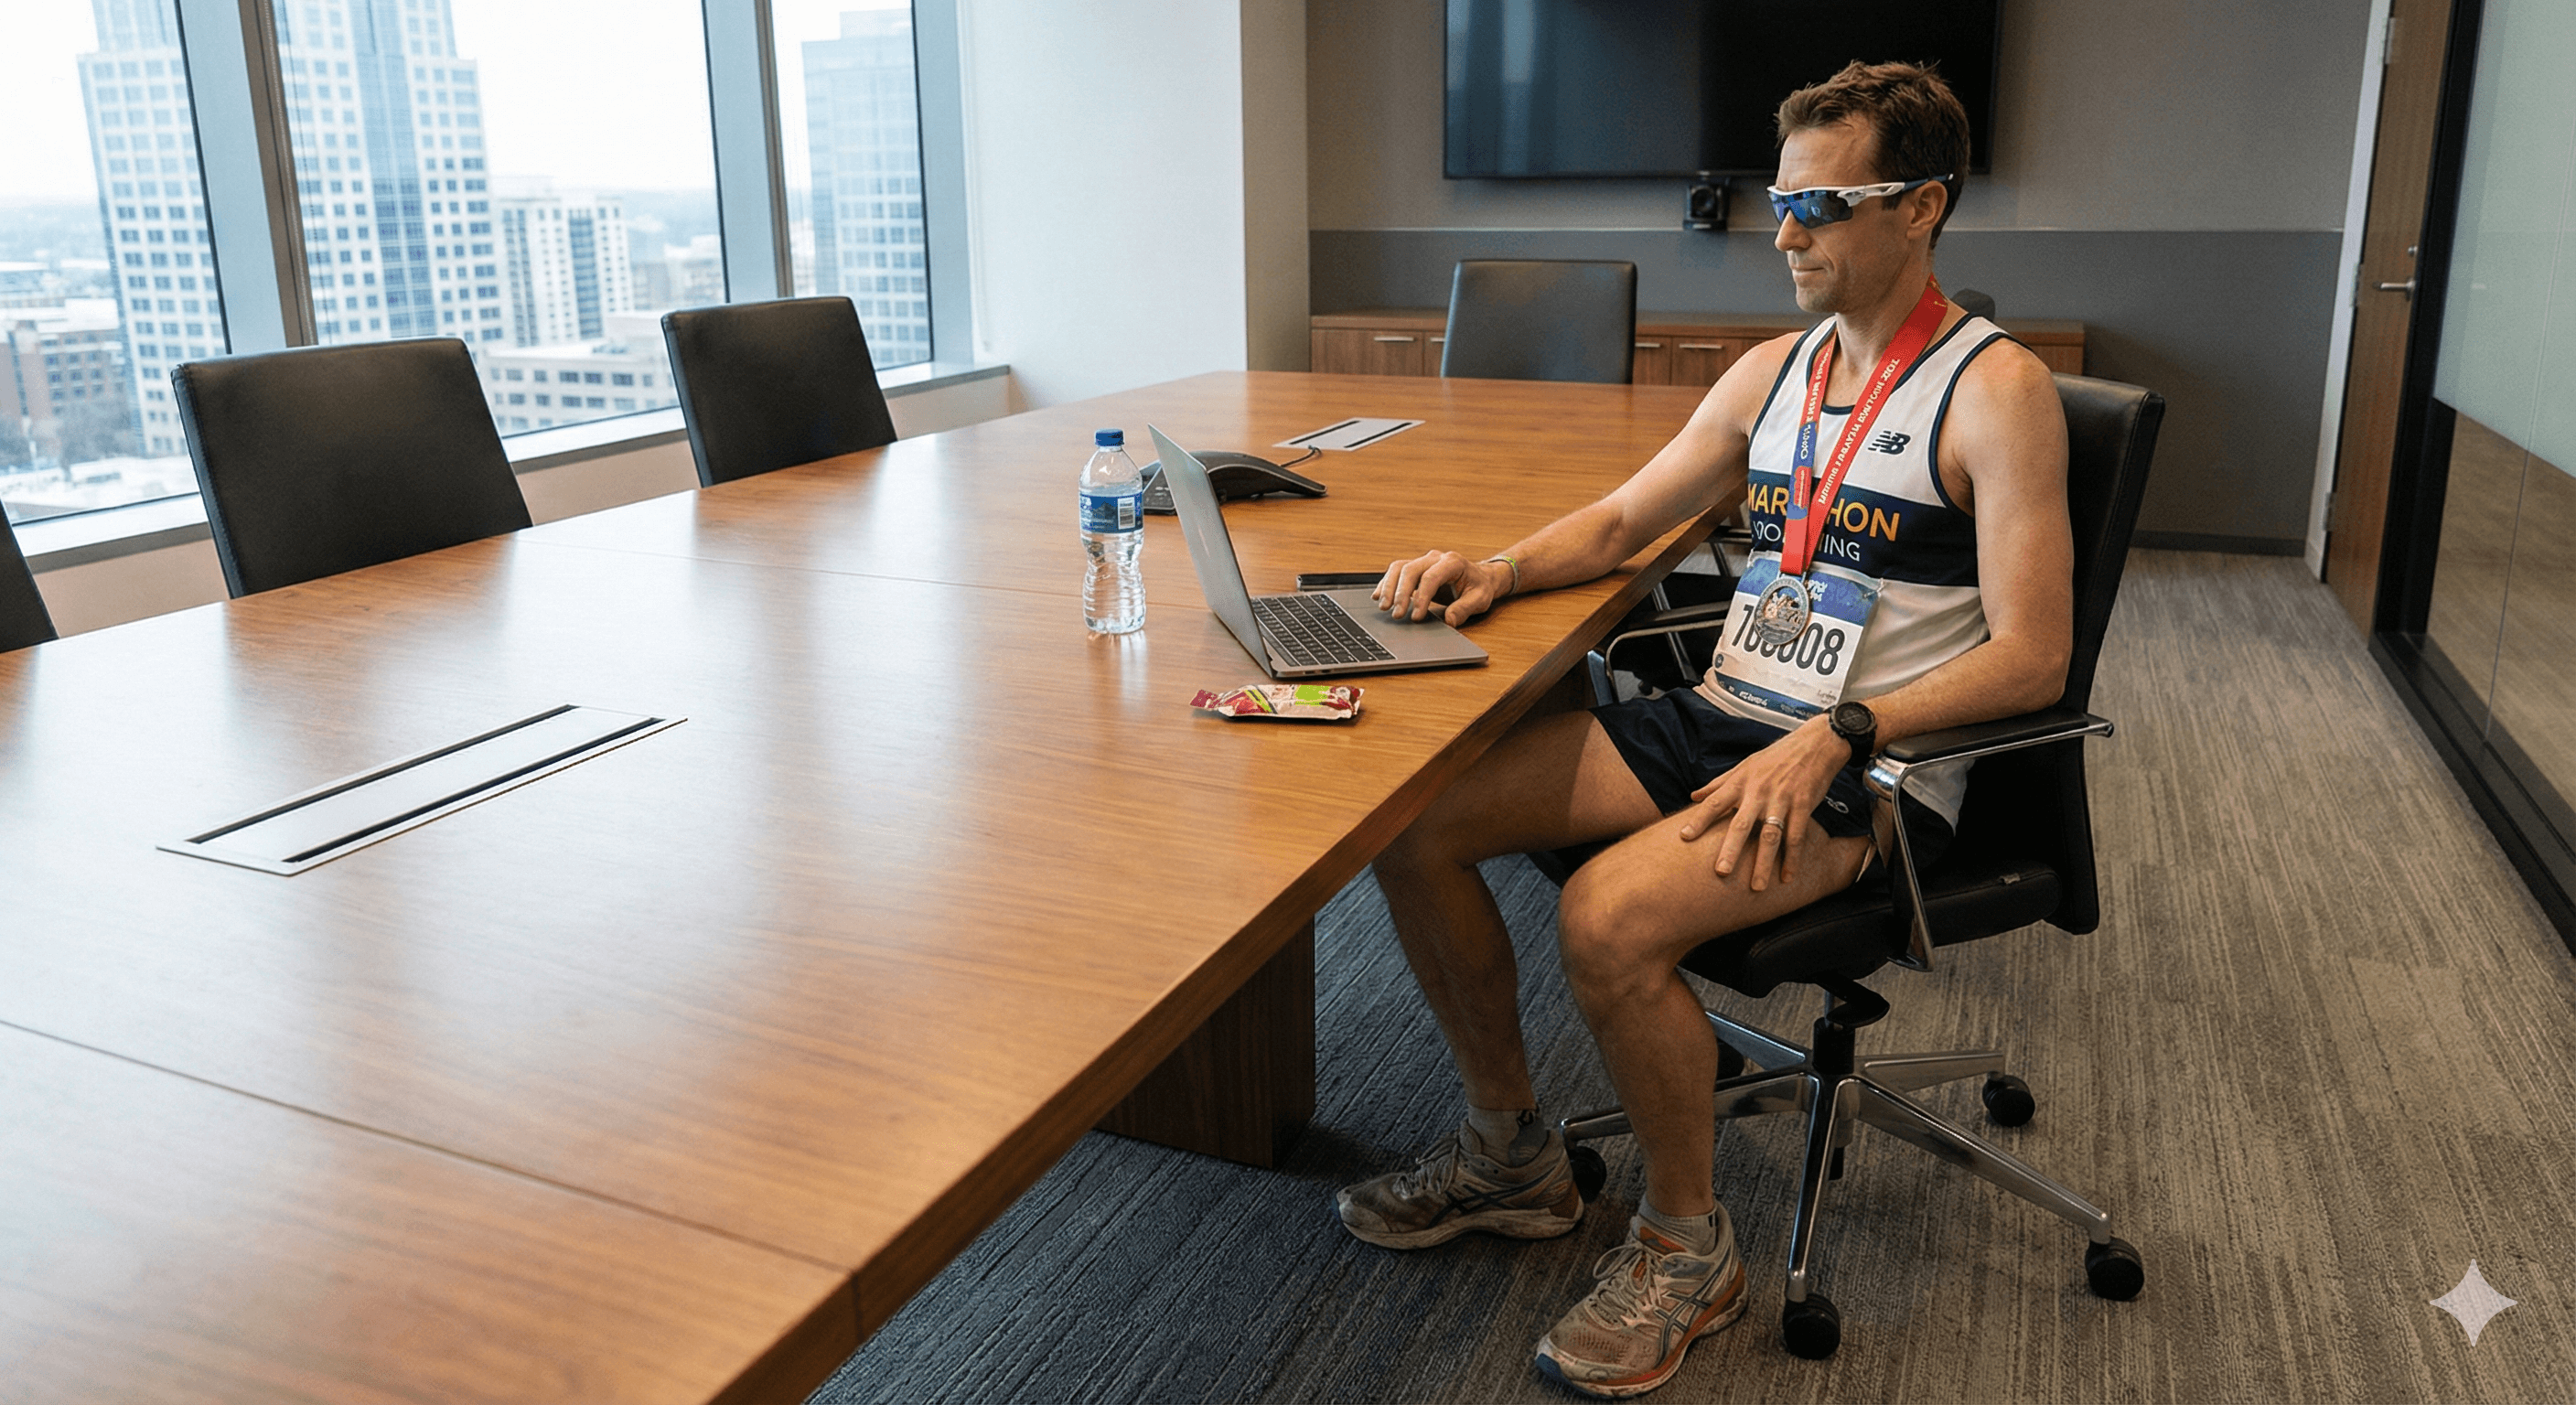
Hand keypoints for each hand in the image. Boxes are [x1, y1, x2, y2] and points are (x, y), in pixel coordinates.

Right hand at [1372, 551, 1509, 626]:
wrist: (1479, 577)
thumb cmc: (1479, 587)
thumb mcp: (1479, 600)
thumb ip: (1465, 609)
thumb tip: (1449, 620)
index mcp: (1453, 562)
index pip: (1431, 577)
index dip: (1421, 597)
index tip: (1416, 616)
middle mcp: (1435, 558)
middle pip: (1411, 570)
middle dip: (1401, 593)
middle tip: (1396, 615)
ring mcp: (1424, 561)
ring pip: (1399, 568)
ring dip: (1388, 587)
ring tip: (1383, 607)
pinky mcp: (1416, 568)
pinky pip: (1397, 571)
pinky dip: (1386, 583)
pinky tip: (1377, 596)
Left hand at [1675, 718, 1848, 891]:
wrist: (1815, 744)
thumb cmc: (1776, 757)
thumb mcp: (1744, 765)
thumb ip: (1719, 783)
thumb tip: (1693, 796)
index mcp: (1741, 782)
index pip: (1715, 802)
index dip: (1699, 819)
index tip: (1683, 837)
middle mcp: (1758, 792)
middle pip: (1741, 824)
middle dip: (1730, 849)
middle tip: (1720, 872)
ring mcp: (1781, 799)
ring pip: (1770, 835)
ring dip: (1763, 863)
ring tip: (1756, 887)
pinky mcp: (1803, 805)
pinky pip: (1796, 836)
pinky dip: (1792, 859)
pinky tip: (1788, 877)